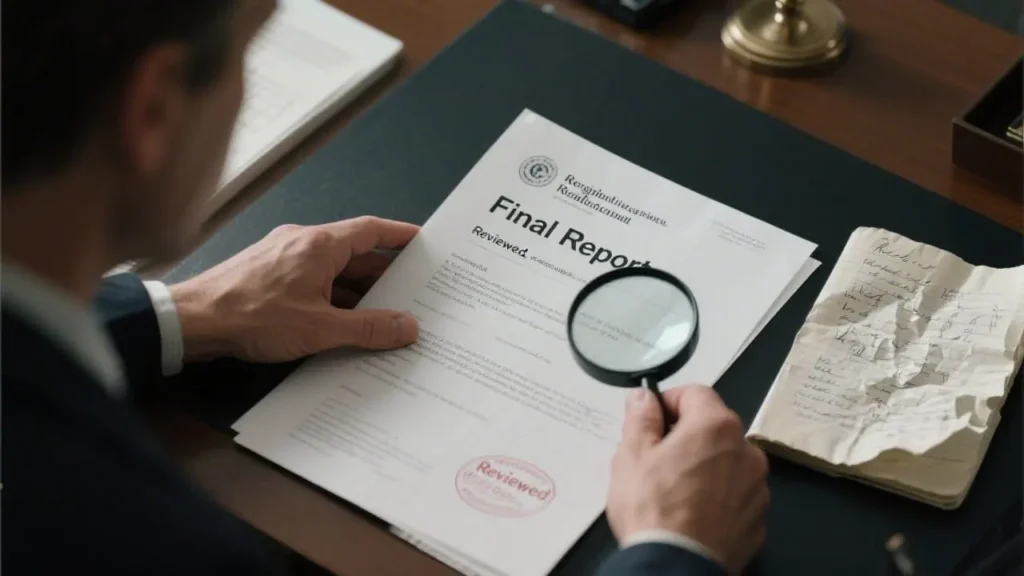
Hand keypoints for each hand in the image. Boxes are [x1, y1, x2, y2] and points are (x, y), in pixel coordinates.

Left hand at [168, 216, 419, 362]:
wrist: (192, 321)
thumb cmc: (250, 316)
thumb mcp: (320, 328)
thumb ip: (368, 328)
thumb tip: (407, 326)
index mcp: (320, 244)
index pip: (371, 230)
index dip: (399, 236)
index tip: (422, 242)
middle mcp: (302, 242)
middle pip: (354, 252)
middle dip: (383, 272)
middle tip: (412, 289)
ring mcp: (282, 256)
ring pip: (332, 269)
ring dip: (356, 289)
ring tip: (382, 313)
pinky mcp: (267, 274)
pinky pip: (311, 279)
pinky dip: (332, 296)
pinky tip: (340, 321)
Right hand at [606, 386, 768, 574]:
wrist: (676, 567)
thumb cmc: (652, 508)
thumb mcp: (631, 454)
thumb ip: (640, 417)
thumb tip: (644, 397)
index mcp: (716, 426)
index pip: (695, 393)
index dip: (669, 401)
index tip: (650, 419)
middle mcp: (746, 451)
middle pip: (714, 428)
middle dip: (687, 436)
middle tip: (657, 458)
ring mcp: (757, 488)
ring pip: (728, 462)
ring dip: (706, 466)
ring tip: (675, 490)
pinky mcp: (758, 519)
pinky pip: (736, 496)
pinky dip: (718, 497)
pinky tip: (693, 512)